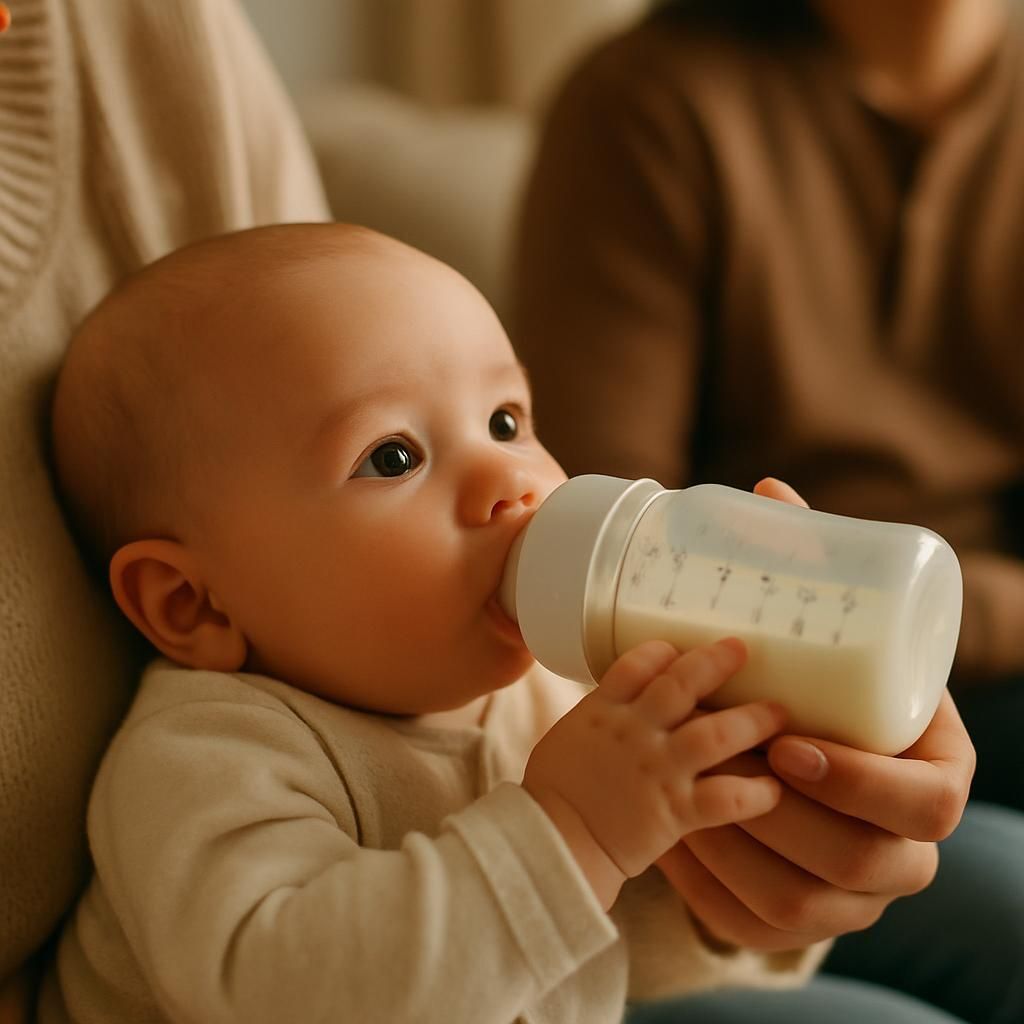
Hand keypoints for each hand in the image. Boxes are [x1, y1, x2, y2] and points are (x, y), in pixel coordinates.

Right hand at [524, 639, 784, 907]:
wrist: (552, 844)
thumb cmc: (552, 795)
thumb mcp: (567, 739)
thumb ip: (600, 720)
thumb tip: (623, 709)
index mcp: (603, 711)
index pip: (637, 664)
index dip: (663, 652)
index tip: (681, 649)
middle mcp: (634, 732)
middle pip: (682, 685)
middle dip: (715, 663)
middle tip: (742, 649)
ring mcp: (658, 769)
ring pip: (715, 735)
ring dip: (752, 721)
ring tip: (779, 713)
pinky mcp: (675, 810)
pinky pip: (726, 798)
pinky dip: (755, 793)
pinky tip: (774, 790)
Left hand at [655, 475, 972, 950]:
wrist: (818, 765)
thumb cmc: (832, 695)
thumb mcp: (837, 643)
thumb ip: (812, 572)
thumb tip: (768, 489)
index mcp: (931, 777)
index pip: (928, 800)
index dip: (863, 779)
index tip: (788, 741)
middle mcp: (905, 848)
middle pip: (864, 857)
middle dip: (784, 814)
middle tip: (716, 760)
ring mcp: (857, 897)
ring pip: (805, 902)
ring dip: (735, 848)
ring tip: (677, 793)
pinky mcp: (801, 924)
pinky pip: (758, 925)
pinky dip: (708, 887)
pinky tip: (667, 843)